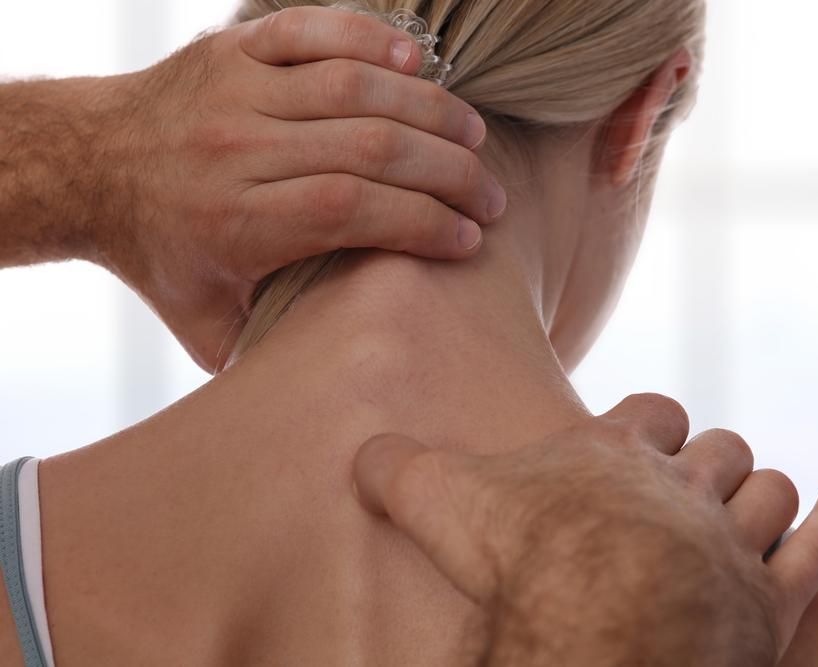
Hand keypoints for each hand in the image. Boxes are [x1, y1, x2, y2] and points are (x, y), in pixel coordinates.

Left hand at [95, 7, 504, 371]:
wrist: (88, 166)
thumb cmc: (160, 253)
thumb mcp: (204, 325)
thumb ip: (268, 354)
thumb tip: (340, 379)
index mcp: (237, 221)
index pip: (354, 210)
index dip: (424, 223)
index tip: (469, 240)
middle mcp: (237, 150)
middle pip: (369, 149)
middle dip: (448, 173)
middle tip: (490, 196)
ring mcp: (236, 90)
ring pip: (354, 88)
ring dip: (428, 110)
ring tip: (474, 136)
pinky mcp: (235, 49)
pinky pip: (314, 31)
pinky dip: (372, 42)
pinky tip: (417, 64)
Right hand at [353, 394, 817, 665]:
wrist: (592, 628)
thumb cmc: (519, 558)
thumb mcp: (442, 502)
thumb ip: (399, 469)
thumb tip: (359, 451)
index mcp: (615, 456)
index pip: (648, 416)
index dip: (647, 426)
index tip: (638, 440)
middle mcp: (681, 486)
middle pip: (713, 452)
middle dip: (706, 461)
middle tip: (687, 486)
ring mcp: (731, 538)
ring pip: (762, 492)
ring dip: (759, 492)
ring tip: (747, 502)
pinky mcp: (770, 597)